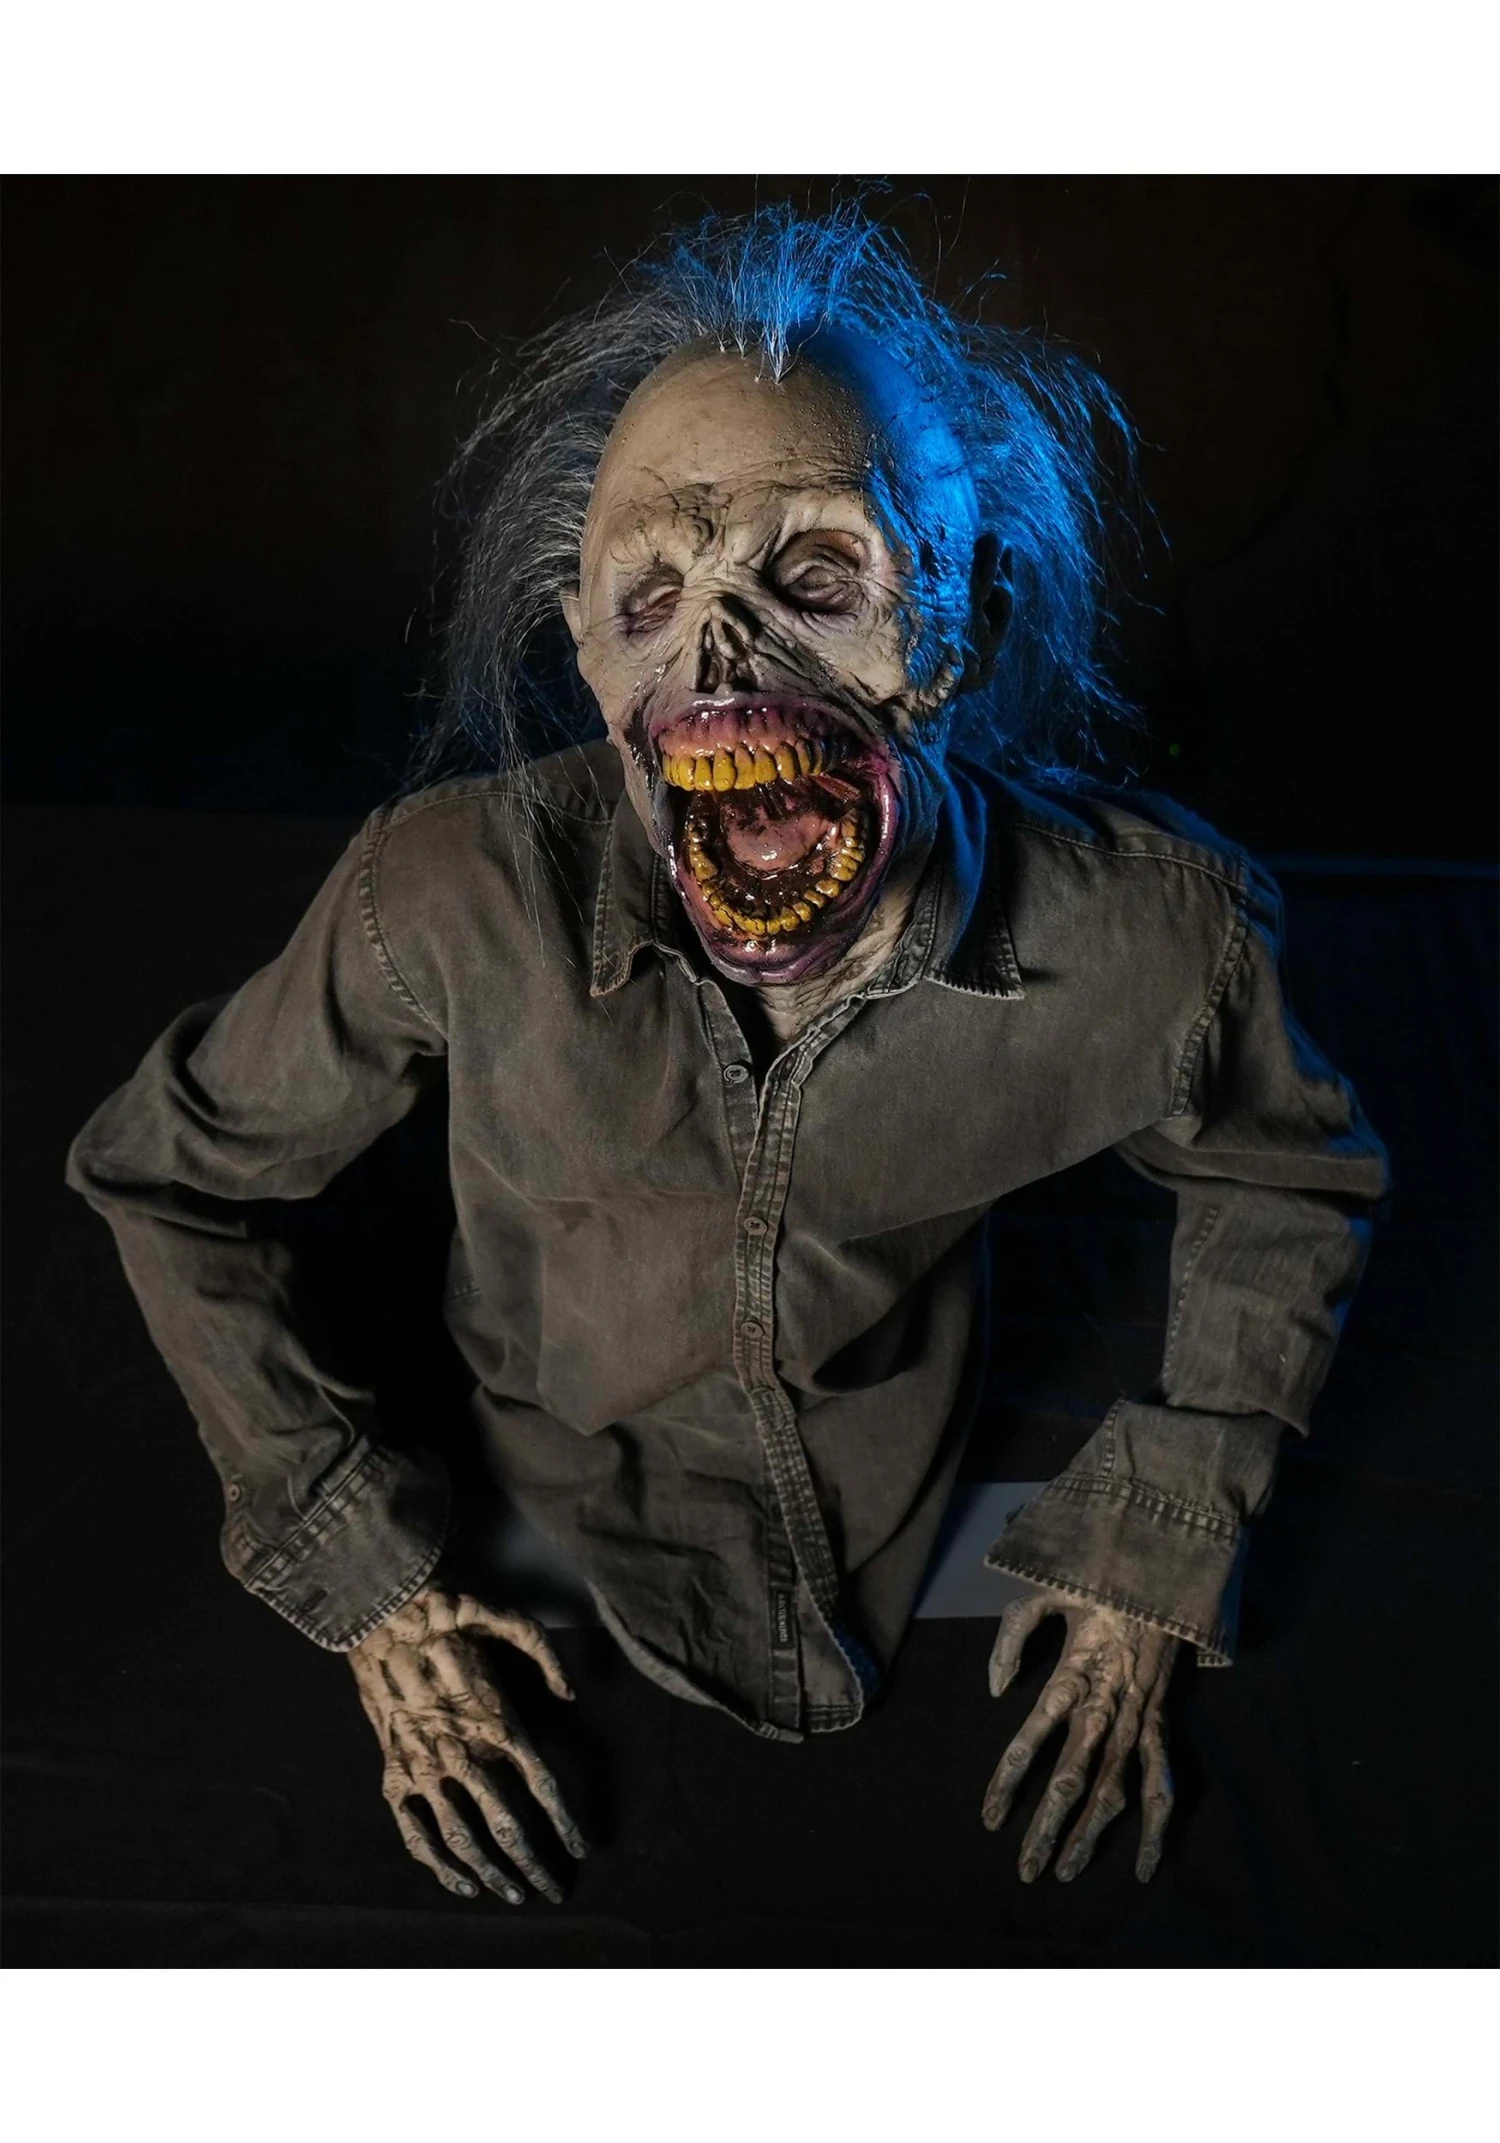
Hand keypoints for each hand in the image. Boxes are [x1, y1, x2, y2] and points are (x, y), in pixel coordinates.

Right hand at [348, 1579, 587, 1904]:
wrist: (385, 1617)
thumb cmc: (452, 1619)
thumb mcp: (513, 1622)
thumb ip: (548, 1659)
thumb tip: (569, 1697)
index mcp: (497, 1721)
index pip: (542, 1786)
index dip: (564, 1823)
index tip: (580, 1850)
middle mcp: (462, 1752)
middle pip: (507, 1824)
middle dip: (534, 1863)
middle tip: (555, 1890)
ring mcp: (424, 1768)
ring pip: (463, 1837)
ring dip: (492, 1873)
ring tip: (514, 1894)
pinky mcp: (393, 1774)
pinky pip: (415, 1833)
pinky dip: (438, 1866)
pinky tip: (461, 1884)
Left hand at [981, 1590, 1177, 1883]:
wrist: (1164, 1568)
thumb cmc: (1098, 1579)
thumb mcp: (1046, 1590)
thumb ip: (1014, 1634)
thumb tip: (996, 1689)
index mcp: (1072, 1673)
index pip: (1030, 1737)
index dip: (1009, 1780)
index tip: (990, 1817)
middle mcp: (1105, 1705)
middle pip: (1073, 1777)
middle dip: (1048, 1826)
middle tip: (1025, 1869)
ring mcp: (1137, 1716)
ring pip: (1115, 1787)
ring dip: (1093, 1834)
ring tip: (1067, 1872)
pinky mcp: (1160, 1719)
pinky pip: (1162, 1777)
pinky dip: (1156, 1822)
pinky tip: (1146, 1861)